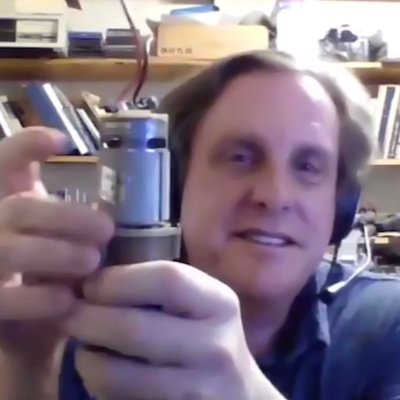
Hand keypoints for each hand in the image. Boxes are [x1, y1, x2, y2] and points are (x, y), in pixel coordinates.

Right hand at [0, 128, 112, 359]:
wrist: (24, 329)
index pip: (5, 161)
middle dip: (66, 217)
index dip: (26, 145)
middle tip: (106, 230)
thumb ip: (74, 221)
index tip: (64, 141)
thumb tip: (112, 206)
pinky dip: (38, 300)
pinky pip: (4, 299)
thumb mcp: (61, 240)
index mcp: (9, 202)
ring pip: (10, 250)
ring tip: (92, 263)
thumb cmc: (49, 274)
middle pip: (20, 208)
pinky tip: (67, 302)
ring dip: (55, 255)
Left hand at [64, 261, 275, 399]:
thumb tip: (95, 275)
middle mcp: (215, 347)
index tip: (92, 284)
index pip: (167, 279)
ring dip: (87, 357)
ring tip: (83, 343)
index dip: (119, 279)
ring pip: (119, 376)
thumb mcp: (200, 302)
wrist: (238, 394)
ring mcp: (198, 391)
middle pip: (135, 329)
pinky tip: (102, 370)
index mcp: (219, 304)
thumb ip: (161, 284)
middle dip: (88, 319)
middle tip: (71, 313)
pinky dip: (99, 386)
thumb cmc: (207, 335)